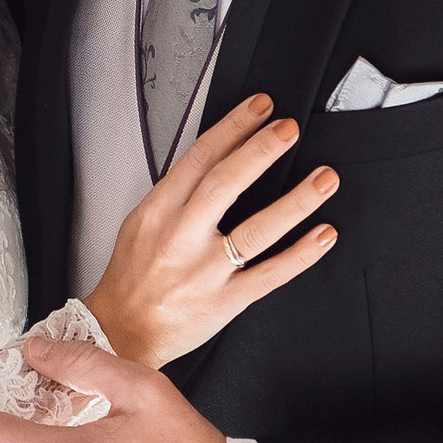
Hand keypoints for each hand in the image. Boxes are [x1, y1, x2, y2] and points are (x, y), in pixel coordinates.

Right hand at [85, 91, 337, 367]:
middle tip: (288, 130)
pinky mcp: (225, 302)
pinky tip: (322, 235)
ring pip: (255, 230)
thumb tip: (217, 157)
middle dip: (260, 152)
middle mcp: (181, 238)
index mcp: (158, 212)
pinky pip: (269, 275)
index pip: (199, 158)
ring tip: (322, 179)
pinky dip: (300, 254)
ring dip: (295, 202)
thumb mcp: (139, 223)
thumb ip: (176, 193)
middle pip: (225, 185)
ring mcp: (205, 272)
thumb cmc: (131, 279)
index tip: (259, 109)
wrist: (119, 334)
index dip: (232, 128)